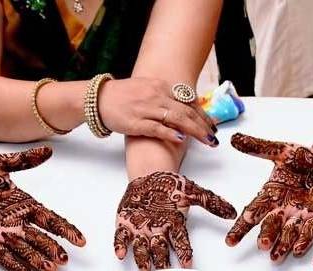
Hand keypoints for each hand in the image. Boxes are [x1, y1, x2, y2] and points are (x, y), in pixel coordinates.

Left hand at [0, 147, 84, 270]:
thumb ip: (23, 161)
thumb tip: (48, 150)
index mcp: (23, 204)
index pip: (50, 219)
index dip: (66, 230)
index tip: (80, 241)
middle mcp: (17, 222)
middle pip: (41, 239)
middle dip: (53, 250)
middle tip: (64, 260)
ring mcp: (3, 234)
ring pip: (26, 250)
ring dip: (38, 261)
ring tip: (51, 270)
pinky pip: (4, 257)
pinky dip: (16, 267)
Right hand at [98, 77, 217, 146]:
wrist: (98, 99)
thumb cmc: (122, 97)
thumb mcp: (146, 89)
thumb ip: (164, 97)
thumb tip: (182, 107)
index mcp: (160, 86)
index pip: (188, 100)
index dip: (202, 114)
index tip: (212, 125)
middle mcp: (156, 95)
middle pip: (186, 110)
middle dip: (203, 125)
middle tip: (214, 137)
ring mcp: (146, 109)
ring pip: (177, 119)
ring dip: (195, 130)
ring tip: (207, 141)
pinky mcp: (135, 122)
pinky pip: (157, 128)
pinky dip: (170, 133)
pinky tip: (182, 139)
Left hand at [113, 171, 235, 270]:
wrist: (150, 177)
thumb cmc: (171, 186)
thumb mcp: (193, 191)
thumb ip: (211, 203)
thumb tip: (231, 212)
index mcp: (174, 226)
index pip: (181, 242)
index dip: (184, 253)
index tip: (187, 264)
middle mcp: (158, 232)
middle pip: (160, 251)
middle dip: (162, 263)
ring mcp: (140, 230)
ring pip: (142, 249)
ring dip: (143, 259)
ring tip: (145, 268)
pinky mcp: (125, 225)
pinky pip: (121, 238)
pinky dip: (120, 246)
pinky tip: (121, 254)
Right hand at [225, 134, 312, 261]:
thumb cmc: (305, 160)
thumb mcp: (281, 151)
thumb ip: (258, 148)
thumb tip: (234, 139)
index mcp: (270, 195)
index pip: (252, 213)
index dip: (241, 227)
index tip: (230, 240)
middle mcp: (282, 210)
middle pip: (270, 226)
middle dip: (266, 236)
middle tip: (261, 245)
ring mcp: (299, 217)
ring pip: (287, 233)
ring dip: (281, 245)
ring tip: (275, 257)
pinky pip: (309, 232)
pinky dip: (303, 241)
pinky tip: (297, 250)